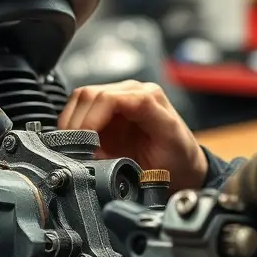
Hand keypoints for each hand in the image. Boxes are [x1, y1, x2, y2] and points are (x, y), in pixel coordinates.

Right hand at [59, 80, 207, 191]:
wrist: (184, 164)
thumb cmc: (177, 164)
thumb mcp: (158, 164)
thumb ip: (126, 160)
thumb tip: (92, 159)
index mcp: (152, 101)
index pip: (111, 98)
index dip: (91, 118)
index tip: (83, 142)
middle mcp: (135, 92)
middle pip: (92, 95)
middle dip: (77, 123)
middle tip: (74, 150)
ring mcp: (121, 96)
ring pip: (82, 97)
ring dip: (72, 122)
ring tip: (74, 147)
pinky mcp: (109, 106)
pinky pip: (82, 106)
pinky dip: (73, 123)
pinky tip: (78, 142)